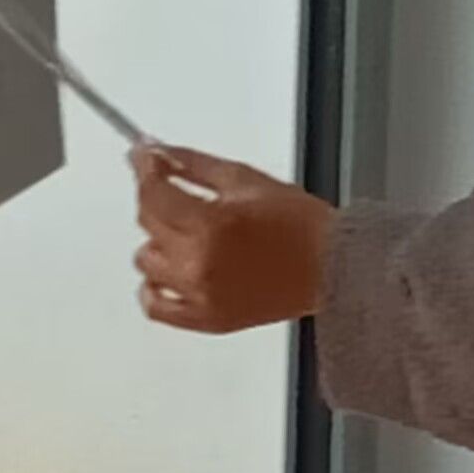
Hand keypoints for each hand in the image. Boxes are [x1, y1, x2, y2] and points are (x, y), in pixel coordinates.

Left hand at [132, 145, 334, 334]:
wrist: (331, 266)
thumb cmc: (298, 223)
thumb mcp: (242, 178)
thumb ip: (191, 164)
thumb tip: (157, 152)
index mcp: (211, 225)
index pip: (153, 193)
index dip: (144, 168)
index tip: (142, 156)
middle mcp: (198, 263)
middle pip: (148, 222)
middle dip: (156, 198)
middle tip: (173, 186)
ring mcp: (199, 295)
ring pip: (146, 260)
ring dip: (159, 239)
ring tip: (187, 231)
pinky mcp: (204, 320)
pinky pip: (154, 305)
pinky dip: (154, 286)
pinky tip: (170, 269)